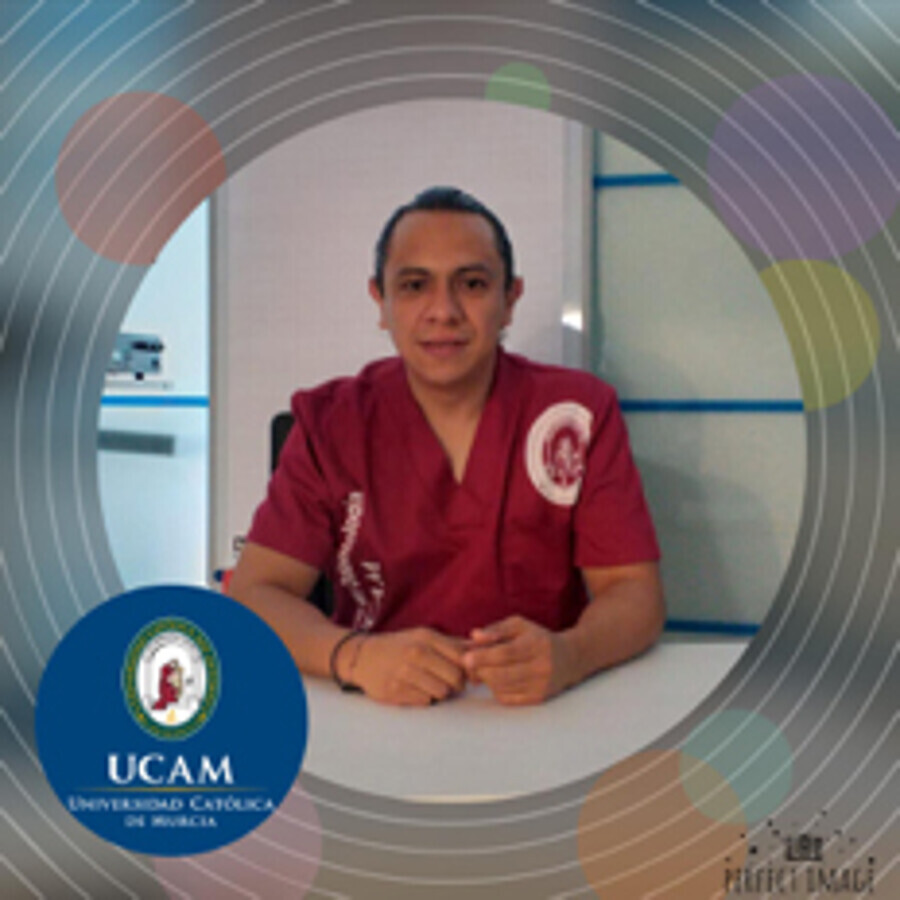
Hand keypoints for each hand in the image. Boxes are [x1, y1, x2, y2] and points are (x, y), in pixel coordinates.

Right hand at [349, 628, 466, 706]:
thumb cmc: (400, 647)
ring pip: (441, 693)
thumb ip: (452, 644)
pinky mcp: (395, 691)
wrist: (362, 656)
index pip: (463, 658)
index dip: (470, 669)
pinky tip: (414, 689)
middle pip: (455, 678)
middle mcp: (416, 653)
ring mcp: (404, 673)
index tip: (467, 674)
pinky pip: (424, 701)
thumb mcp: (423, 636)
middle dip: (456, 684)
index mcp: (426, 638)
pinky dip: (424, 698)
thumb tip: (481, 649)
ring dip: (440, 692)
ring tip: (430, 685)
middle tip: (449, 682)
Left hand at [462, 616, 576, 705]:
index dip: (484, 656)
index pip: (506, 653)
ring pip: (501, 688)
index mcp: (537, 644)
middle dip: (480, 670)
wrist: (568, 659)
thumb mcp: (519, 626)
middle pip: (501, 674)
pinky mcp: (537, 699)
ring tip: (484, 668)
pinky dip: (496, 688)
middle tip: (470, 663)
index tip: (466, 658)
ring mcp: (540, 686)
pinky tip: (498, 678)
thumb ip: (496, 630)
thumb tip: (474, 636)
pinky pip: (507, 698)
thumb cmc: (537, 638)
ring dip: (486, 679)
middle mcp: (541, 667)